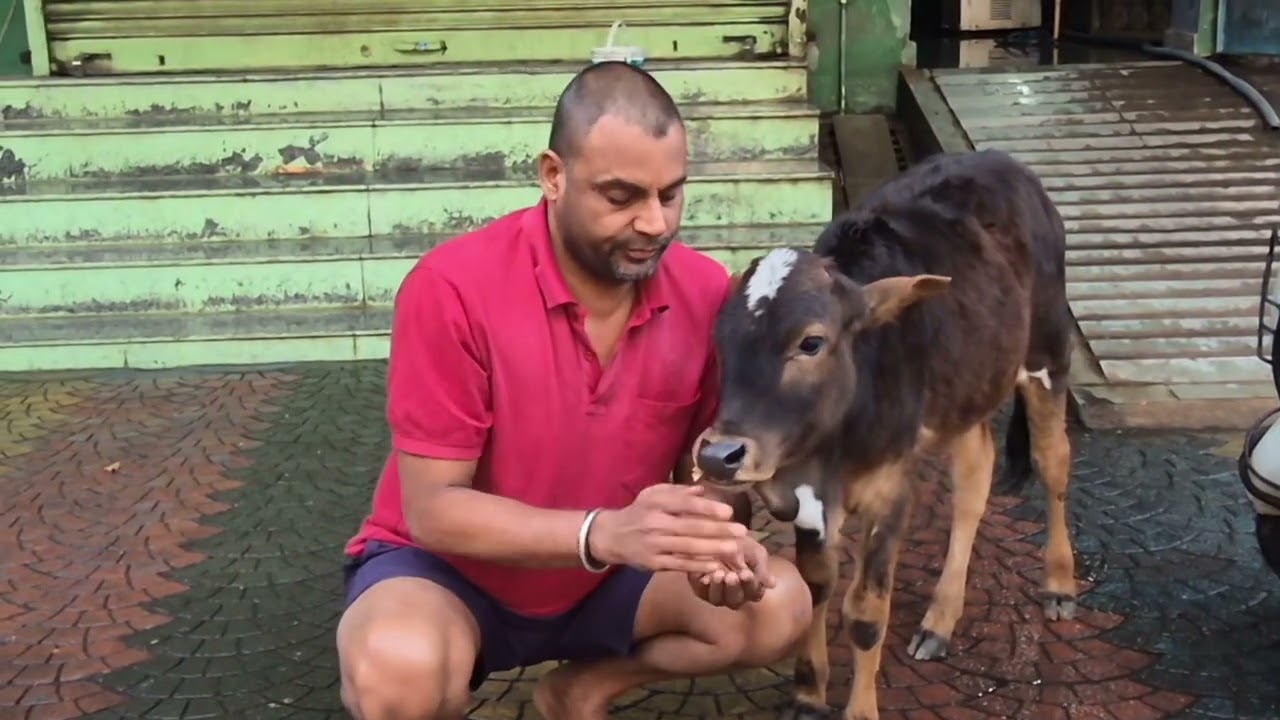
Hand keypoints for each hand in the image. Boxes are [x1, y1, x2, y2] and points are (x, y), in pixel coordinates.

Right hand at [588, 483, 746, 573]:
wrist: (610, 536)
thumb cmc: (638, 512)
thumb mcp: (652, 494)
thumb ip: (678, 491)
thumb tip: (703, 489)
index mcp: (656, 504)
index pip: (684, 505)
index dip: (706, 508)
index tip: (728, 511)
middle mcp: (655, 524)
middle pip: (690, 528)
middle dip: (718, 530)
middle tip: (741, 531)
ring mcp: (654, 545)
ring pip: (687, 548)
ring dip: (713, 549)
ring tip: (734, 549)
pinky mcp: (654, 563)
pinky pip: (679, 564)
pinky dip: (698, 566)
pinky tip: (715, 566)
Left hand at [689, 536, 775, 608]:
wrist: (718, 532)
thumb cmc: (742, 543)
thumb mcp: (754, 551)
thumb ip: (761, 567)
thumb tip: (772, 584)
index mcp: (751, 587)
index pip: (754, 592)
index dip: (750, 585)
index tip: (747, 573)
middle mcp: (734, 594)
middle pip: (735, 600)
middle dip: (734, 588)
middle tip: (732, 575)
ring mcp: (715, 593)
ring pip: (717, 599)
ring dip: (719, 588)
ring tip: (719, 574)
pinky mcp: (699, 587)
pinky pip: (701, 591)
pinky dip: (703, 584)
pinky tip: (705, 575)